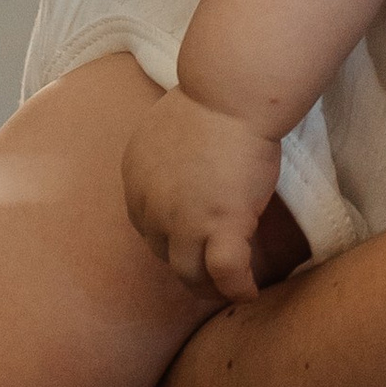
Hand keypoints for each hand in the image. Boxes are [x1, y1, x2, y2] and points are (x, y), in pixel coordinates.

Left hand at [121, 83, 282, 299]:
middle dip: (185, 265)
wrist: (230, 95)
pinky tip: (249, 291)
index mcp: (136, 180)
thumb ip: (163, 161)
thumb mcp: (163, 132)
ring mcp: (185, 221)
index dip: (169, 239)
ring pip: (189, 274)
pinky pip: (225, 273)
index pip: (147, 226)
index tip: (190, 241)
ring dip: (206, 287)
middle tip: (207, 273)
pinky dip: (237, 288)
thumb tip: (178, 171)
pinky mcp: (220, 226)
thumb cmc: (209, 102)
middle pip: (164, 254)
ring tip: (225, 289)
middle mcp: (152, 208)